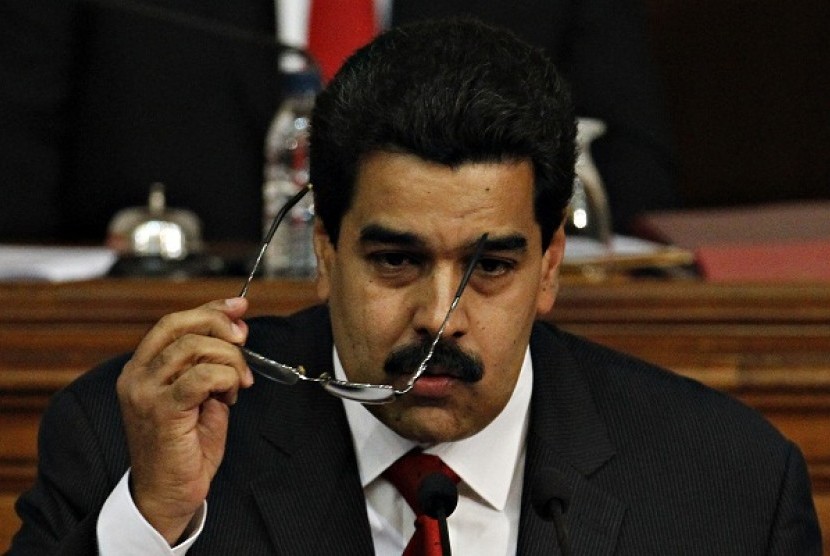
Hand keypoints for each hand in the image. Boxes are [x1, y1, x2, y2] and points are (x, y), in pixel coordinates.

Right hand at [116, 297, 253, 543]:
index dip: (209, 309)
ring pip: (193, 347)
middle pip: (180, 325)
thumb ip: (211, 363)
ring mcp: (144, 392)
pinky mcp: (162, 410)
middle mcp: (136, 376)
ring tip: (237, 384)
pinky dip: (225, 379)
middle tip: (244, 341)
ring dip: (228, 360)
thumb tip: (235, 328)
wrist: (170, 493)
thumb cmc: (187, 447)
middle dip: (220, 326)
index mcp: (142, 368)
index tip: (239, 307)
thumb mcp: (202, 394)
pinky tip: (230, 397)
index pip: (173, 322)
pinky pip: (201, 377)